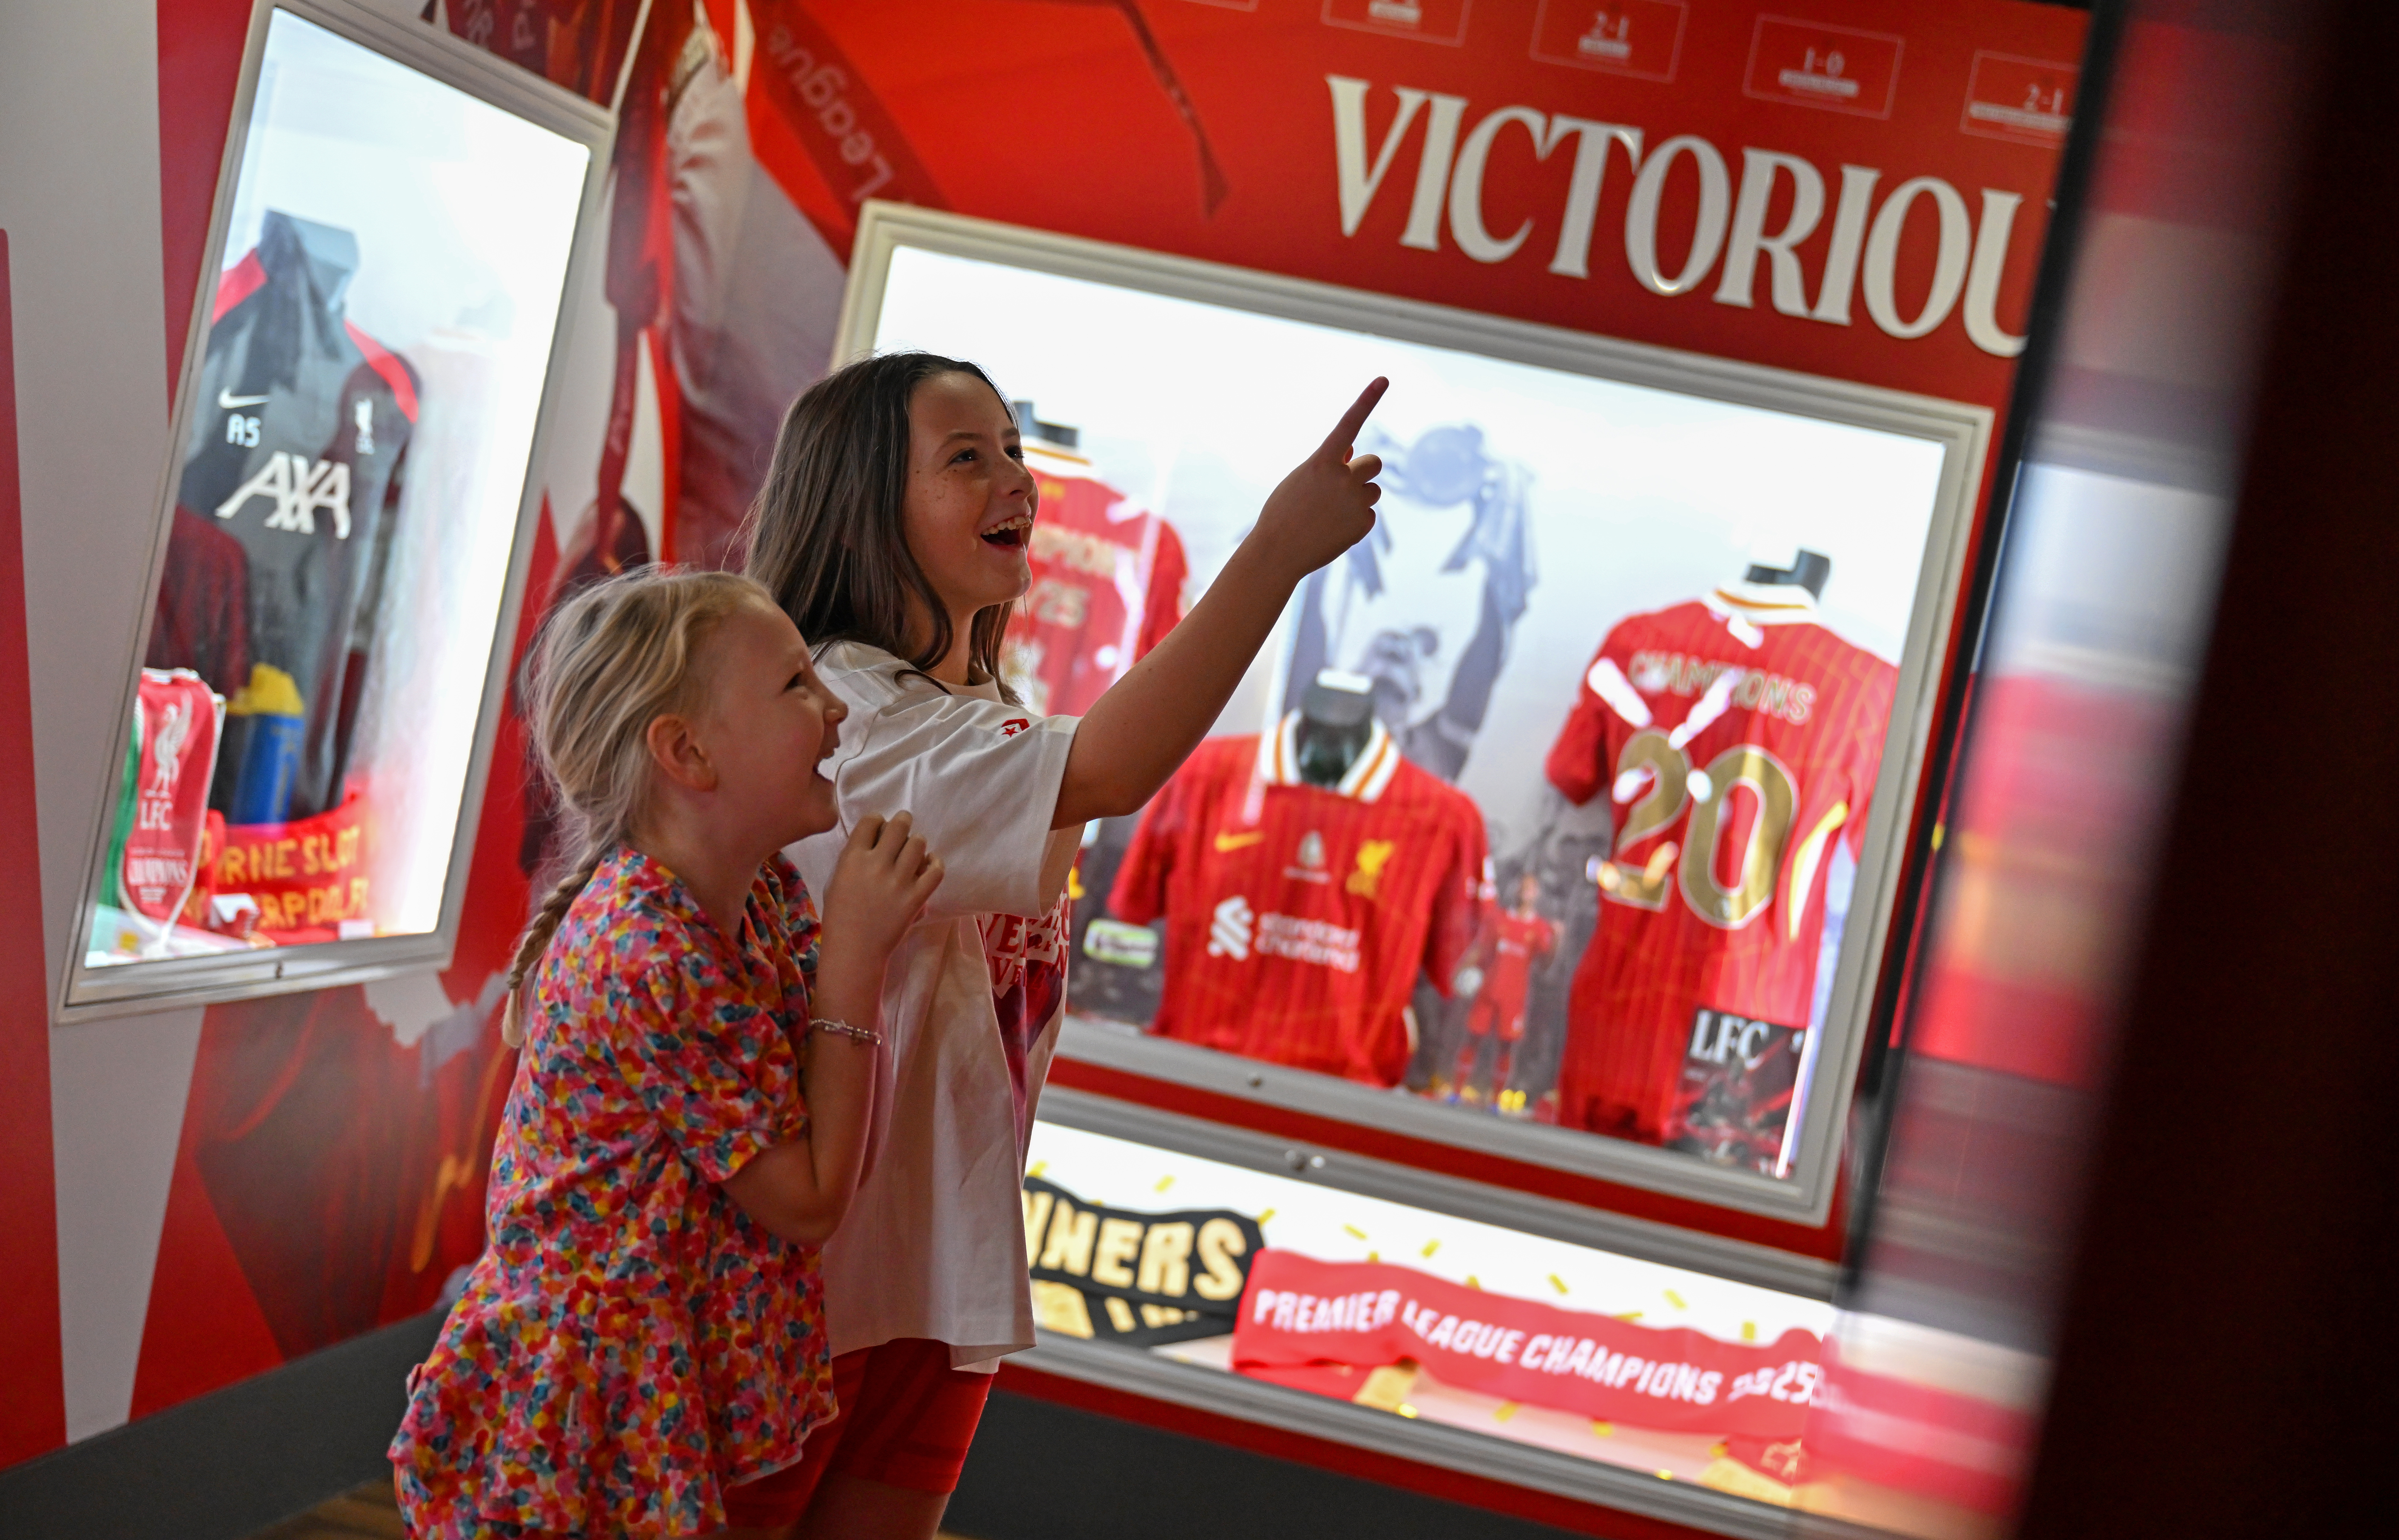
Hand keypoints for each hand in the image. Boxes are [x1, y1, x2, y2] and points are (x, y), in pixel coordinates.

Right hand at [821, 811, 943, 964]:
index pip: (871, 820)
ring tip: (914, 851)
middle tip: (903, 828)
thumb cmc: (840, 915)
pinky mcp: (916, 897)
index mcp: (852, 858)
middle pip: (899, 826)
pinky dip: (935, 863)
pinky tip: (929, 865)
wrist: (854, 949)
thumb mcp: (837, 879)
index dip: (878, 821)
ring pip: (918, 843)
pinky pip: (936, 870)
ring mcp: (898, 881)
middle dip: (902, 822)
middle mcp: (876, 864)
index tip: (880, 829)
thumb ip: (854, 857)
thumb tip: (875, 839)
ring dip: (917, 843)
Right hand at [1248, 378, 1387, 582]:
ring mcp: (1355, 501)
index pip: (1349, 424)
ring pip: (1373, 490)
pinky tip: (1333, 530)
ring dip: (1358, 498)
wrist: (1278, 553)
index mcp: (1321, 462)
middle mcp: (1342, 477)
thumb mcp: (1300, 480)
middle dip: (1362, 472)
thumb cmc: (1283, 512)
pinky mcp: (1363, 524)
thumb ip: (1326, 463)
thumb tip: (1353, 450)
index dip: (1367, 400)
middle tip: (1342, 488)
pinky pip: (1368, 515)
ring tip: (1331, 515)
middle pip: (1373, 463)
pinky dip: (1355, 521)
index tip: (1384, 379)